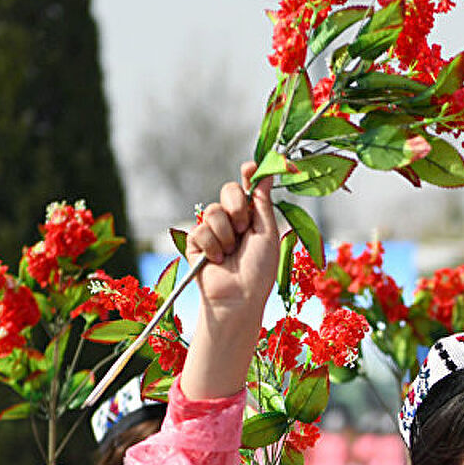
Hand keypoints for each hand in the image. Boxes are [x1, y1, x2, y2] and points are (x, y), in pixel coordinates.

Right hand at [179, 161, 279, 399]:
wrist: (239, 298)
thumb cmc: (259, 270)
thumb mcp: (267, 233)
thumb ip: (263, 203)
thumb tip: (266, 173)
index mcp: (252, 218)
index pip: (248, 188)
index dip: (248, 174)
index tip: (250, 166)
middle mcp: (232, 221)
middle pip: (228, 191)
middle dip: (236, 206)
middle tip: (243, 227)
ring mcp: (213, 231)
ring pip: (213, 211)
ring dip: (226, 233)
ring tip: (231, 252)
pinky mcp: (196, 242)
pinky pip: (201, 229)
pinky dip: (212, 246)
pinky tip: (217, 261)